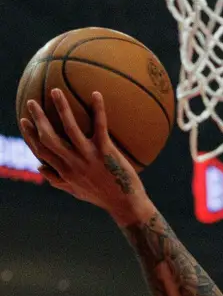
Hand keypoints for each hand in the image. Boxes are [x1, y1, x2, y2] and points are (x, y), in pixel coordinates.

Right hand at [20, 89, 151, 225]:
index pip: (41, 151)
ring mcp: (89, 157)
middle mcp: (73, 164)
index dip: (30, 136)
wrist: (126, 205)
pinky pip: (100, 126)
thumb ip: (57, 179)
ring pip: (70, 129)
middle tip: (32, 102)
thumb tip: (39, 167)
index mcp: (64, 172)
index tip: (23, 121)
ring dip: (61, 108)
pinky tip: (96, 93)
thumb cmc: (102, 197)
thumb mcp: (75, 191)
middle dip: (38, 119)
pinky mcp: (106, 152)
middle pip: (49, 138)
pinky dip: (98, 109)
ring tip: (56, 91)